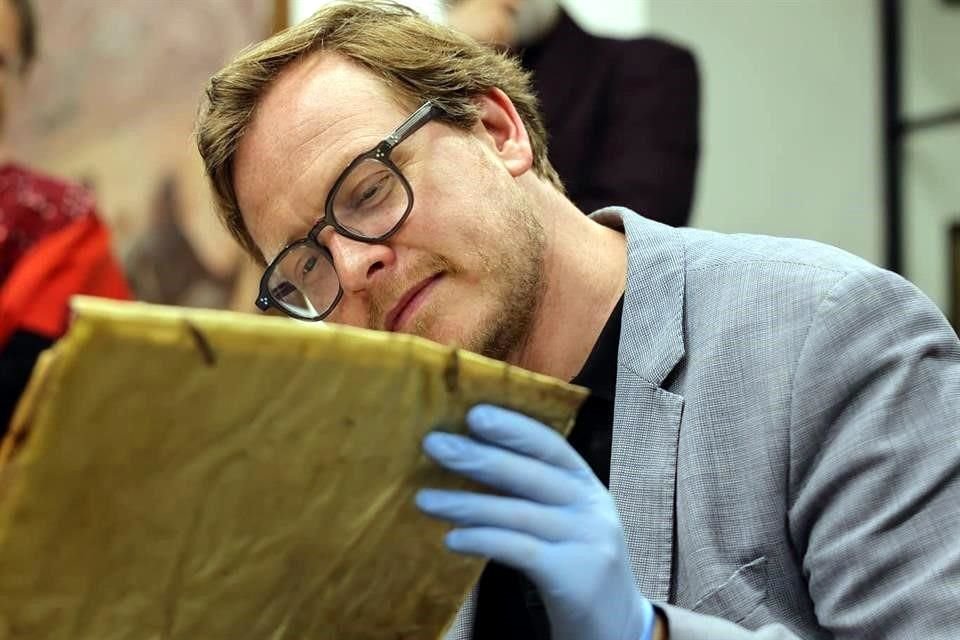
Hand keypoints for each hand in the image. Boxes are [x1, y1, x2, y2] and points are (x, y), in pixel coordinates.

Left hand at [416, 404, 654, 639]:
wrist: (616, 624)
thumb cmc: (576, 563)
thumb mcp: (564, 519)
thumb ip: (531, 492)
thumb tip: (470, 459)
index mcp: (586, 484)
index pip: (550, 445)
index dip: (513, 428)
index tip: (474, 414)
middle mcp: (591, 506)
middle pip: (530, 474)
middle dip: (478, 457)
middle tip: (434, 445)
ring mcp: (587, 540)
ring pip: (518, 513)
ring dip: (466, 504)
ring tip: (424, 500)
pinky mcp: (574, 576)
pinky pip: (519, 550)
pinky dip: (482, 541)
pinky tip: (452, 540)